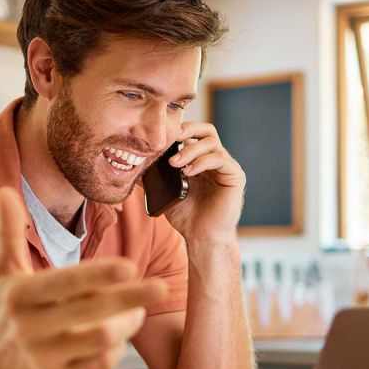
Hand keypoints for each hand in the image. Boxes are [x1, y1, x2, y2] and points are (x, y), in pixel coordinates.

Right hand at [0, 187, 167, 368]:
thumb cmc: (4, 311)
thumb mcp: (2, 272)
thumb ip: (9, 232)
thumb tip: (5, 189)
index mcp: (20, 295)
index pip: (64, 283)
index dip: (98, 275)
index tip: (130, 266)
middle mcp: (29, 327)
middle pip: (92, 312)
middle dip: (131, 299)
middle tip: (161, 287)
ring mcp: (43, 357)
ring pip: (101, 340)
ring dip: (127, 324)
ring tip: (139, 310)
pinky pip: (99, 365)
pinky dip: (117, 349)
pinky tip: (120, 335)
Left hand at [162, 122, 244, 243]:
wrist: (202, 238)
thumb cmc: (187, 218)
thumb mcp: (165, 193)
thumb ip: (154, 178)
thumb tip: (134, 166)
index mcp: (199, 161)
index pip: (193, 134)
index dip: (180, 129)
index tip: (162, 135)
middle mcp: (214, 160)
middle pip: (206, 130)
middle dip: (188, 130)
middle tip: (171, 140)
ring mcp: (225, 167)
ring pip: (211, 143)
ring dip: (190, 150)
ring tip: (174, 164)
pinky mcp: (235, 176)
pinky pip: (220, 159)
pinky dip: (202, 161)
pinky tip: (188, 172)